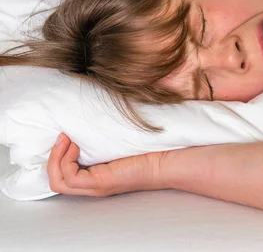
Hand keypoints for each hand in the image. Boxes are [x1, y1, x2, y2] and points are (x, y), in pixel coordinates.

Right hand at [48, 133, 164, 196]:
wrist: (165, 160)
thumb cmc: (147, 149)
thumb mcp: (116, 142)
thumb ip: (100, 138)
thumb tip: (85, 121)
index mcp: (96, 177)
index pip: (64, 176)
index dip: (57, 158)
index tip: (65, 135)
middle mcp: (93, 185)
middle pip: (56, 182)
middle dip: (52, 158)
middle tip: (61, 136)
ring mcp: (96, 186)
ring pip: (58, 182)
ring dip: (56, 158)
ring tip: (66, 139)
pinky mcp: (101, 182)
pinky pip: (70, 178)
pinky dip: (66, 161)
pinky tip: (76, 146)